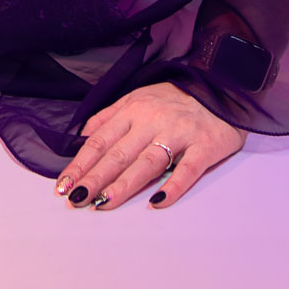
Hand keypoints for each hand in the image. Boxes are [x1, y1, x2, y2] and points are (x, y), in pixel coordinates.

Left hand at [54, 81, 246, 211]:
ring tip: (103, 203)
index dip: (81, 163)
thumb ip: (111, 115)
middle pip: (119, 153)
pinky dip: (173, 187)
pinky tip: (157, 203)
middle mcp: (154, 120)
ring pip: (148, 162)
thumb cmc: (178, 97)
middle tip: (75, 199)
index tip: (63, 185)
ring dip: (124, 184)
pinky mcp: (205, 146)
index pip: (101, 140)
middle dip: (95, 178)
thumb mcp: (140, 96)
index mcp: (135, 109)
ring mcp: (180, 133)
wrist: (224, 85)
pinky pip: (188, 169)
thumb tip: (82, 134)